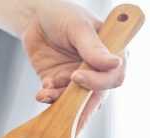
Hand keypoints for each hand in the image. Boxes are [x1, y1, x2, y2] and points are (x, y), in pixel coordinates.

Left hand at [21, 1, 125, 130]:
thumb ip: (93, 48)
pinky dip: (49, 97)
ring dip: (60, 102)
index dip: (98, 82)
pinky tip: (42, 91)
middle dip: (81, 106)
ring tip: (45, 93)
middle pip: (96, 96)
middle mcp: (97, 70)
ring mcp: (78, 78)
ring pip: (75, 101)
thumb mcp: (79, 28)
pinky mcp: (59, 83)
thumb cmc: (62, 15)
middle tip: (66, 111)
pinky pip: (57, 97)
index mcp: (111, 54)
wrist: (35, 17)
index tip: (77, 76)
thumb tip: (115, 64)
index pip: (113, 77)